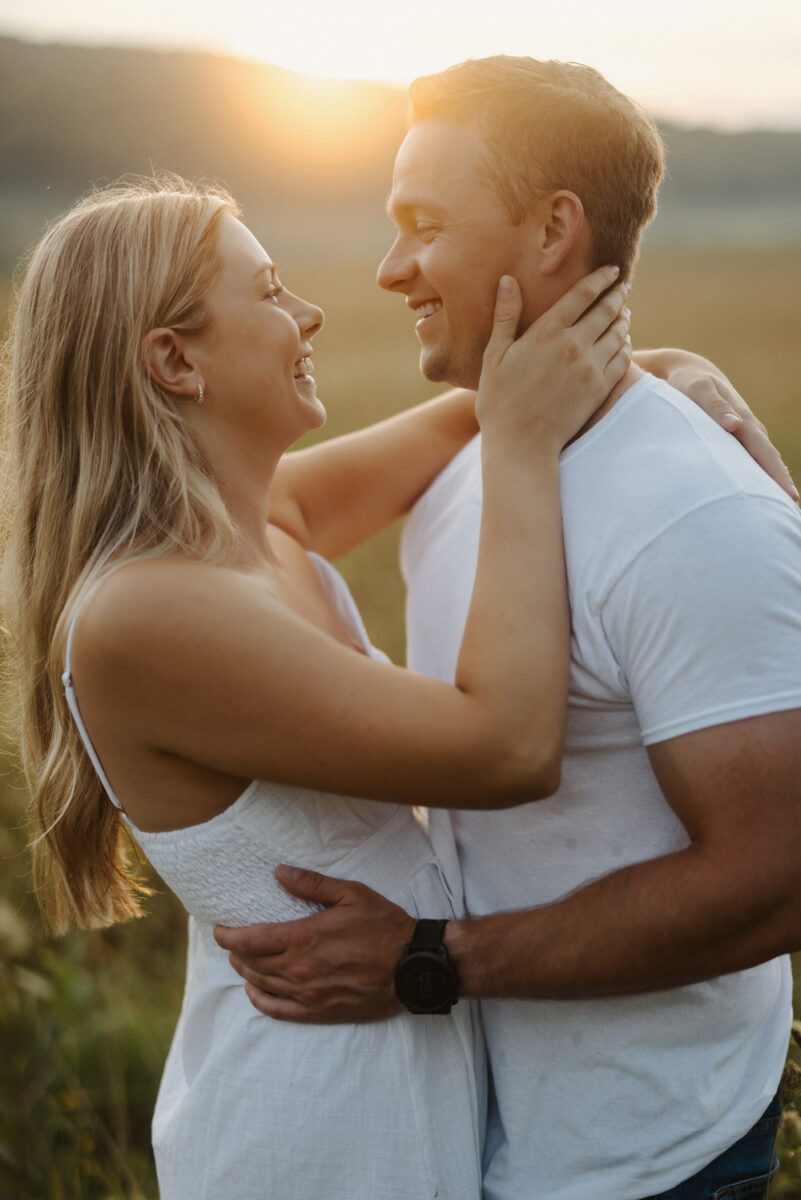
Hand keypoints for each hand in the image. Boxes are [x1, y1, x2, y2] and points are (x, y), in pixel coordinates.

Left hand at [214, 866, 414, 1022]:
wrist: (412, 966)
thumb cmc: (384, 926)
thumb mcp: (351, 894)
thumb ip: (311, 884)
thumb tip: (279, 872)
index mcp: (304, 938)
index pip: (250, 940)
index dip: (228, 936)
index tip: (219, 930)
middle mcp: (299, 969)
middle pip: (251, 963)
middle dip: (235, 952)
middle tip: (230, 942)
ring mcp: (308, 994)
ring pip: (262, 985)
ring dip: (245, 972)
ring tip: (240, 961)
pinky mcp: (319, 1012)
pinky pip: (278, 1011)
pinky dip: (260, 1001)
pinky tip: (255, 992)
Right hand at [476, 265, 630, 452]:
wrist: (521, 444)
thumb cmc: (500, 401)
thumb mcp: (495, 356)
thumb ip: (505, 316)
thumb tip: (507, 280)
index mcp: (547, 332)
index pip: (583, 294)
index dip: (600, 278)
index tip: (611, 270)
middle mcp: (574, 345)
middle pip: (606, 310)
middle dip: (617, 295)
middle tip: (622, 286)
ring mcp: (590, 367)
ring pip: (618, 333)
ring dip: (623, 319)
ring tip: (623, 313)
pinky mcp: (600, 388)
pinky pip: (622, 359)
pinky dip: (626, 345)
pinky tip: (623, 343)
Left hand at [667, 361, 797, 501]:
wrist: (690, 374)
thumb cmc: (690, 384)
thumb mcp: (698, 390)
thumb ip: (714, 406)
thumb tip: (734, 424)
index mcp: (743, 421)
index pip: (764, 453)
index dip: (777, 474)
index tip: (789, 495)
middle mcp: (748, 429)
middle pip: (768, 460)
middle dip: (780, 483)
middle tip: (791, 509)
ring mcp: (742, 435)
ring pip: (760, 461)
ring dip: (769, 482)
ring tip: (777, 506)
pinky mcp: (732, 439)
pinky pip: (748, 459)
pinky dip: (755, 474)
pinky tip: (758, 491)